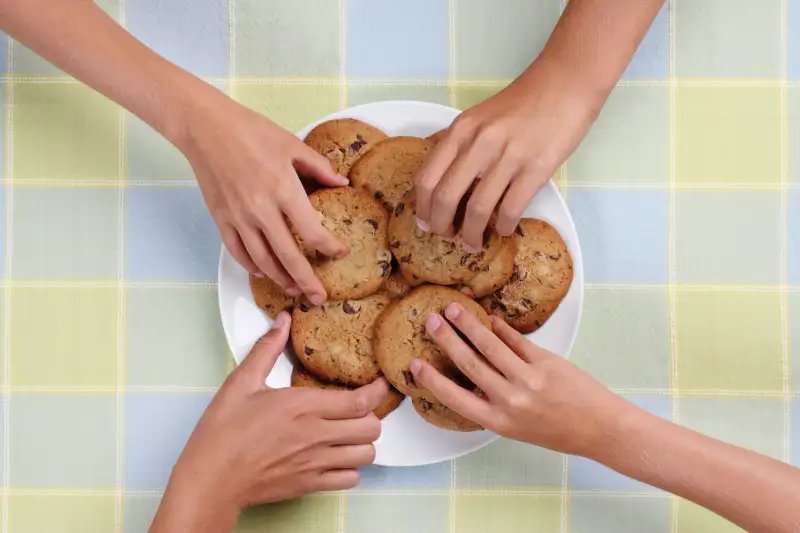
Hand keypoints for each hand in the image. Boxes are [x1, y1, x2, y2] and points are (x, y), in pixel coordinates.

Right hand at [152, 312, 387, 531]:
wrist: (210, 479)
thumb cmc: (222, 432)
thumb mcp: (241, 382)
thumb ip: (266, 349)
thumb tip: (282, 321)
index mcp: (302, 406)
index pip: (359, 401)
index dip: (378, 392)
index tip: (381, 384)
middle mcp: (315, 435)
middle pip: (371, 428)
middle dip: (372, 416)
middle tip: (360, 409)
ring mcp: (315, 463)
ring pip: (366, 455)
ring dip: (363, 442)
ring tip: (350, 433)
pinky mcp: (309, 485)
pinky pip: (350, 479)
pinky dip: (350, 468)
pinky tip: (337, 457)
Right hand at [182, 90, 347, 304]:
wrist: (205, 128)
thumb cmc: (250, 131)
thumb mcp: (292, 144)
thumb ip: (319, 167)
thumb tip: (342, 182)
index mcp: (284, 190)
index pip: (312, 231)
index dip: (329, 247)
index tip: (339, 253)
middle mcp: (261, 210)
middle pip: (288, 256)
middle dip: (306, 280)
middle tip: (319, 298)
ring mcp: (239, 217)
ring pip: (262, 260)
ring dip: (280, 279)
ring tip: (294, 290)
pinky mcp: (221, 218)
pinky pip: (238, 252)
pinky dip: (252, 266)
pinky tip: (264, 272)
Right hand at [410, 303, 631, 456]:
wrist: (599, 428)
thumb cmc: (559, 431)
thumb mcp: (517, 427)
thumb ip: (494, 404)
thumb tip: (473, 376)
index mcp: (499, 421)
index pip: (454, 398)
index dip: (432, 380)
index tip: (414, 364)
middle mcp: (510, 400)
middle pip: (469, 363)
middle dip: (447, 340)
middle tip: (431, 321)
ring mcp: (528, 379)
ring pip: (490, 346)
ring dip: (468, 325)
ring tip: (453, 309)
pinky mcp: (546, 362)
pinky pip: (517, 340)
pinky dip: (501, 328)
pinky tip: (491, 318)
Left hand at [415, 65, 600, 250]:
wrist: (566, 83)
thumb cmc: (523, 104)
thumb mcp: (480, 117)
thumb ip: (460, 146)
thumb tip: (443, 185)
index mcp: (461, 130)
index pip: (427, 178)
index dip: (422, 208)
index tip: (426, 223)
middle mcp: (479, 143)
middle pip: (446, 198)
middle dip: (442, 227)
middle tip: (447, 238)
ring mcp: (508, 156)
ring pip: (477, 209)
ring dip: (471, 234)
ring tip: (473, 243)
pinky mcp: (536, 168)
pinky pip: (511, 209)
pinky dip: (502, 227)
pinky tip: (502, 230)